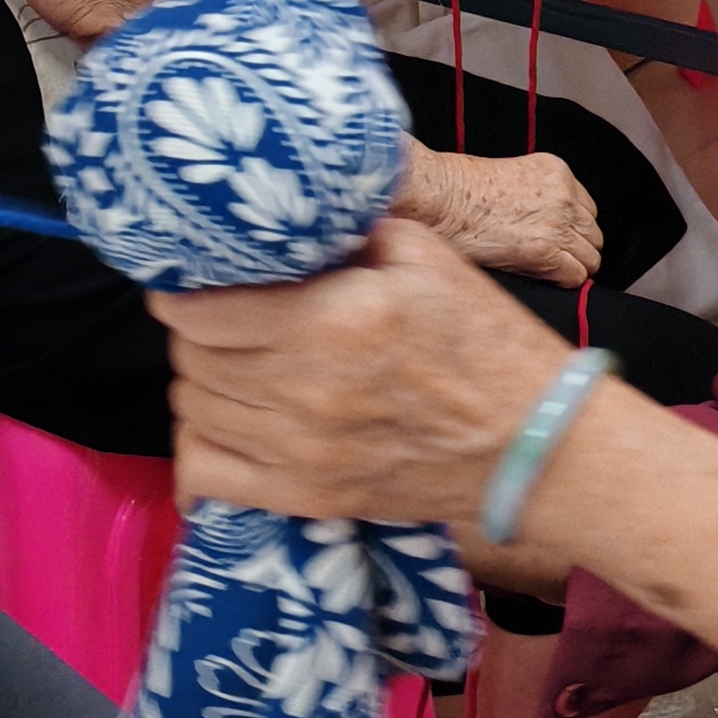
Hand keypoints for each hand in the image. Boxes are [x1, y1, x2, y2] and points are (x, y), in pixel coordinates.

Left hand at [155, 217, 582, 526]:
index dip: (184, 290)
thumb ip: (345, 233)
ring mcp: (301, 452)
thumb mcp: (424, 255)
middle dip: (195, 333)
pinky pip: (206, 475)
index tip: (192, 282)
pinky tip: (225, 426)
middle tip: (221, 320)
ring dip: (202, 383)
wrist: (534, 447)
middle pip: (192, 358)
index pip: (201, 310)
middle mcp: (304, 390)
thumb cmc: (485, 343)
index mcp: (330, 320)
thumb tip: (284, 220)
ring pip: (194, 410)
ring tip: (232, 366)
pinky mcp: (307, 498)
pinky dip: (199, 447)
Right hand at [395, 145, 600, 286]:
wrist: (442, 198)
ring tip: (549, 270)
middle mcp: (564, 196)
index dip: (574, 228)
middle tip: (555, 258)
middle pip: (593, 233)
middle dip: (577, 248)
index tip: (562, 238)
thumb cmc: (460, 188)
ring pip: (590, 257)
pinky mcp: (545, 250)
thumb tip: (546, 223)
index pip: (587, 208)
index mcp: (557, 173)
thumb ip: (540, 196)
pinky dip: (564, 280)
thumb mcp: (512, 176)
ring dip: (573, 266)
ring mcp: (557, 224)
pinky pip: (575, 275)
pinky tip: (545, 277)